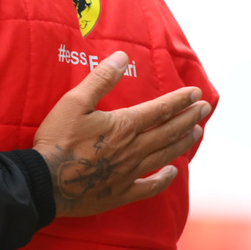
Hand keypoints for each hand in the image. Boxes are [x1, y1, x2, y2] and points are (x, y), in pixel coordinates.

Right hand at [33, 51, 209, 217]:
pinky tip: (173, 172)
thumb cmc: (57, 139)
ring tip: (196, 132)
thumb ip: (100, 79)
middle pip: (168, 131)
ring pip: (164, 155)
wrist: (45, 181)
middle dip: (188, 118)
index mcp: (124, 126)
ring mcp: (129, 172)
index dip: (179, 100)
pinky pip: (150, 186)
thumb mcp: (74, 102)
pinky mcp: (121, 191)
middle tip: (204, 109)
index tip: (196, 93)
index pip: (159, 110)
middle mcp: (133, 148)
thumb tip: (122, 57)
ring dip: (182, 142)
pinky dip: (164, 179)